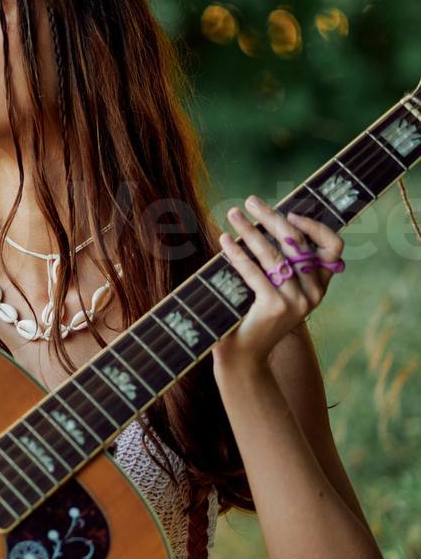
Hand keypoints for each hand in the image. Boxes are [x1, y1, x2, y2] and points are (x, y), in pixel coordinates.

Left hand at [213, 196, 344, 372]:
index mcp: (318, 286)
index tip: (290, 213)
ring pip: (273, 254)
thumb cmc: (254, 316)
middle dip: (272, 217)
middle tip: (250, 201)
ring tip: (233, 214)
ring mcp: (296, 301)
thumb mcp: (275, 287)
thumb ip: (280, 261)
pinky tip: (224, 241)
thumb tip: (268, 218)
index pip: (333, 247)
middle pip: (297, 243)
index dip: (315, 226)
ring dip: (250, 230)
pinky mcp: (275, 307)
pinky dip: (237, 252)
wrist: (244, 357)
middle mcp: (313, 293)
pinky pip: (254, 271)